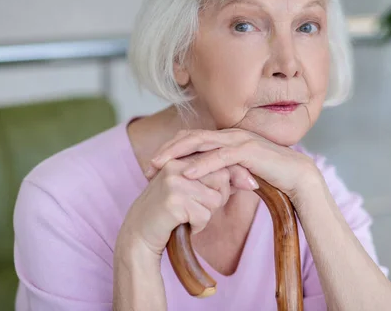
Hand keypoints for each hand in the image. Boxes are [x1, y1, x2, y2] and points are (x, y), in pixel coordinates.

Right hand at [118, 155, 257, 257]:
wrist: (139, 233)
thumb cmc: (168, 211)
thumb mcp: (190, 190)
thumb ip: (213, 180)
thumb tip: (248, 179)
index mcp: (179, 158)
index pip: (218, 160)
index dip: (236, 174)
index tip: (251, 184)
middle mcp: (176, 165)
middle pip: (221, 178)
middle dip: (219, 198)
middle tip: (199, 209)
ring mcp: (174, 182)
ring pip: (215, 199)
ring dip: (207, 214)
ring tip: (188, 216)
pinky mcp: (174, 201)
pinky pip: (204, 215)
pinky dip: (198, 226)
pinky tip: (182, 225)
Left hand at [145, 128, 320, 201]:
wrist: (299, 177)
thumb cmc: (272, 175)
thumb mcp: (241, 173)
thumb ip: (224, 173)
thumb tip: (207, 183)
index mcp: (228, 137)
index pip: (194, 138)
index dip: (173, 149)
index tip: (155, 165)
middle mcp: (231, 134)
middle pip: (192, 136)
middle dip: (168, 149)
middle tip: (149, 164)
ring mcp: (240, 140)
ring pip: (201, 142)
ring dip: (177, 154)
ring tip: (159, 165)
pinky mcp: (248, 151)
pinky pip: (219, 157)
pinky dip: (201, 164)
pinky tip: (185, 173)